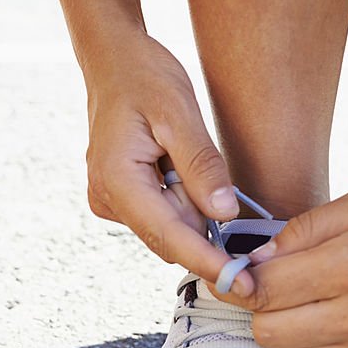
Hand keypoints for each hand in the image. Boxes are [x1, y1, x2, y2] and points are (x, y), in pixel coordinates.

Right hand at [79, 32, 246, 289]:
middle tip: (209, 174)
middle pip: (168, 237)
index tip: (240, 284)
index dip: (207, 261)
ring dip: (189, 206)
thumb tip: (225, 214)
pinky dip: (179, 201)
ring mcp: (109, 202)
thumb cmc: (143, 78)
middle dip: (201, 224)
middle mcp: (106, 199)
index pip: (169, 236)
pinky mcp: (117, 199)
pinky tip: (174, 166)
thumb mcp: (180, 114)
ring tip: (179, 156)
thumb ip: (202, 167)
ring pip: (166, 227)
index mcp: (116, 181)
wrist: (113, 62)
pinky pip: (158, 214)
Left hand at [214, 184, 347, 347]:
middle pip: (268, 333)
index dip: (241, 283)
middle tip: (279, 292)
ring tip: (314, 308)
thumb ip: (302, 231)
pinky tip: (341, 326)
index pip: (264, 290)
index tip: (238, 278)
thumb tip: (252, 261)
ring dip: (289, 336)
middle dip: (263, 311)